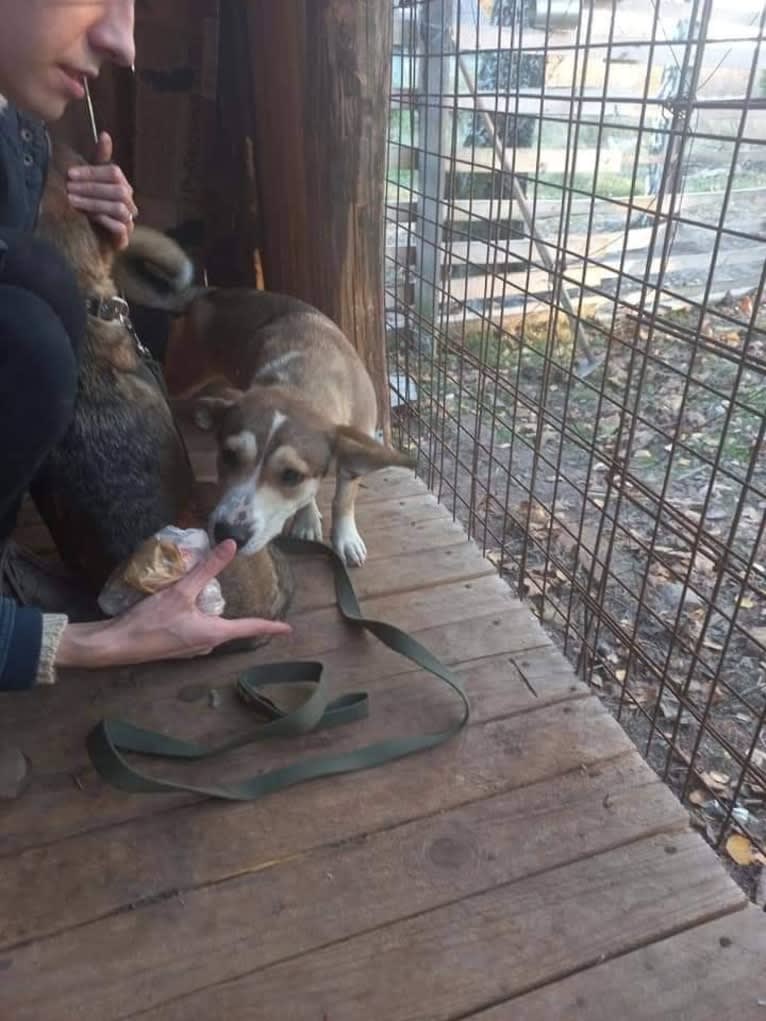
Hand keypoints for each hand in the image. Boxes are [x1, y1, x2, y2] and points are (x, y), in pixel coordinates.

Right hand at [56, 540, 291, 668]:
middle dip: (239, 616)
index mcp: (214, 634)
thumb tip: (231, 545)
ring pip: (212, 629)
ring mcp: (191, 649)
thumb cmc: (151, 620)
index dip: (270, 627)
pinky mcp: (177, 646)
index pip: (250, 628)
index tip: (288, 629)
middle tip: (248, 603)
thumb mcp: (181, 591)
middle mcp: (206, 645)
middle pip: (231, 628)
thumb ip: (207, 568)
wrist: (117, 644)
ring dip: (215, 615)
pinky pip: (197, 631)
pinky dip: (199, 617)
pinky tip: (188, 606)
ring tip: (213, 597)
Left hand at [66, 132, 137, 250]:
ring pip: (120, 208)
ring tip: (74, 202)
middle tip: (68, 189)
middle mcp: (128, 202)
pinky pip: (121, 228)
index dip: (92, 172)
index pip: (114, 173)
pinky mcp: (123, 239)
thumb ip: (98, 160)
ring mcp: (128, 221)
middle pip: (118, 190)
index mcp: (121, 186)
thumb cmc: (87, 206)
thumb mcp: (89, 181)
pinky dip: (106, 221)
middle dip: (91, 188)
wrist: (85, 240)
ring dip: (95, 204)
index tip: (69, 174)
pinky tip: (89, 217)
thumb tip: (105, 134)